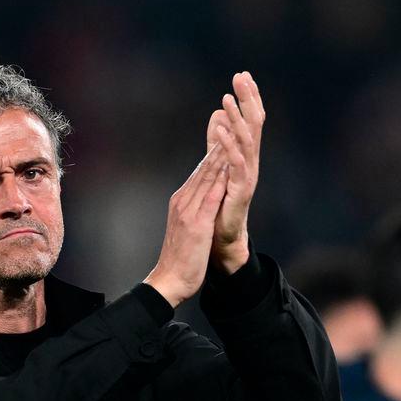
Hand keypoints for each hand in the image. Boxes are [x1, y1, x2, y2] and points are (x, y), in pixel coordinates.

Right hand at [144, 145, 229, 307]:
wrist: (168, 282)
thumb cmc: (179, 260)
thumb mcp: (187, 229)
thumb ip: (193, 212)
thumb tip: (202, 202)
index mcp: (181, 202)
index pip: (200, 171)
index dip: (213, 150)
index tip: (225, 131)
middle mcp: (182, 201)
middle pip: (203, 167)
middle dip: (217, 142)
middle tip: (229, 118)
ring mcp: (188, 211)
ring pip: (206, 176)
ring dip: (220, 152)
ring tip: (232, 131)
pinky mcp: (196, 223)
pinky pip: (210, 196)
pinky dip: (220, 178)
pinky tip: (230, 165)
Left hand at [205, 71, 264, 273]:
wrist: (221, 239)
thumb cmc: (220, 203)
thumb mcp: (217, 165)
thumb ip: (218, 141)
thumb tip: (217, 114)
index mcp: (245, 155)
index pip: (250, 120)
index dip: (248, 98)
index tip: (242, 75)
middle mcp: (251, 162)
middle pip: (254, 124)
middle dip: (248, 99)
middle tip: (241, 76)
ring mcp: (247, 176)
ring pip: (247, 141)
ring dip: (237, 118)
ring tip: (226, 98)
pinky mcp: (240, 190)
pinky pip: (235, 164)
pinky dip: (227, 145)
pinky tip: (220, 128)